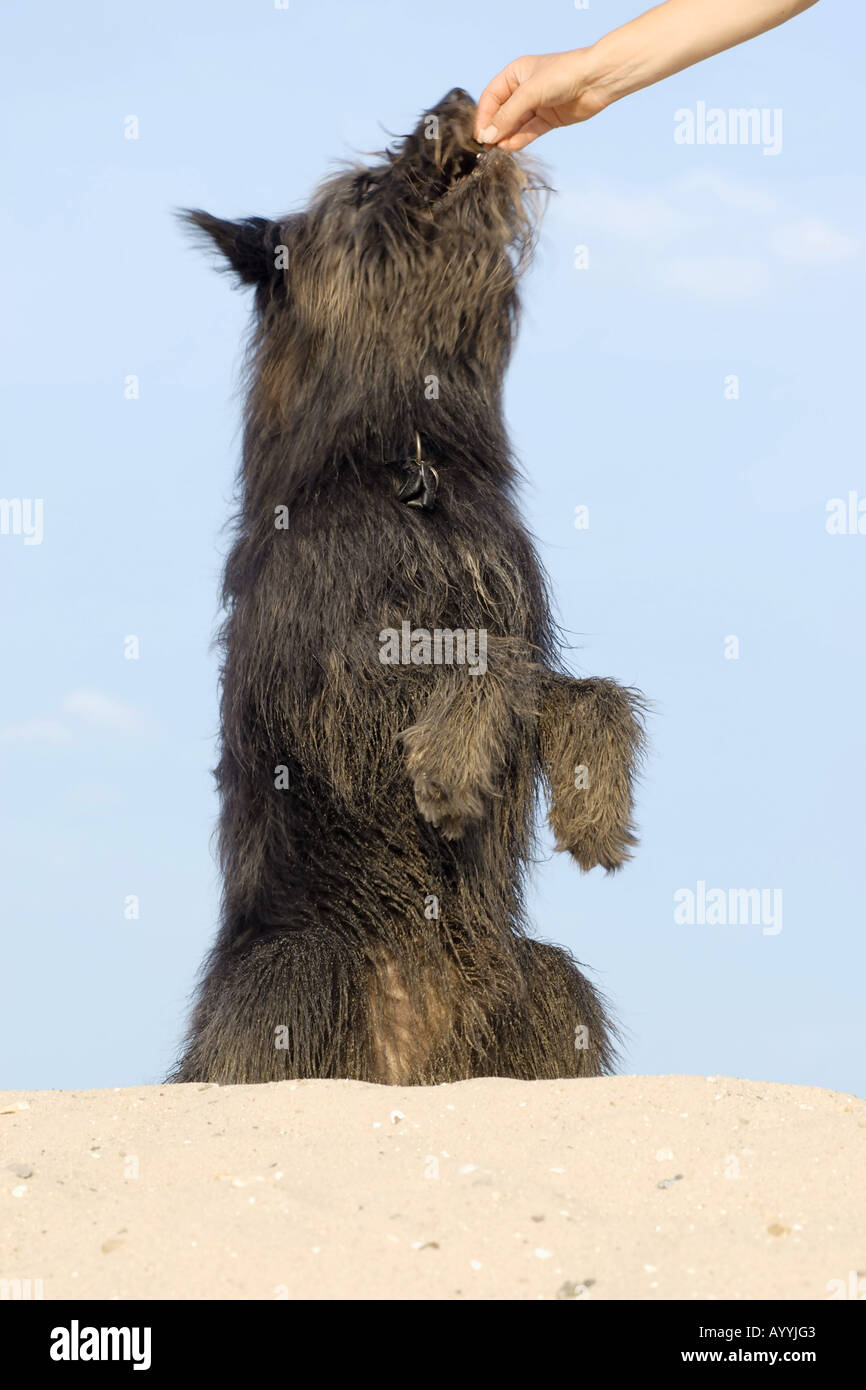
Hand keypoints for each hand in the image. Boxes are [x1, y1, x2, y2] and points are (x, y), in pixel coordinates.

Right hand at [475, 50, 608, 151]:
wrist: (596, 80)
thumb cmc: (564, 73)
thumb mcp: (530, 92)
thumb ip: (508, 115)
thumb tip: (488, 135)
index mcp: (515, 74)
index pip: (491, 97)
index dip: (484, 116)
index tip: (480, 134)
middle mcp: (523, 90)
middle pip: (501, 113)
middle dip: (494, 129)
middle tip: (486, 146)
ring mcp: (536, 106)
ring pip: (514, 125)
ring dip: (505, 138)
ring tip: (497, 150)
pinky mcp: (548, 120)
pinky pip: (528, 132)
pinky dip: (519, 140)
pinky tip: (510, 148)